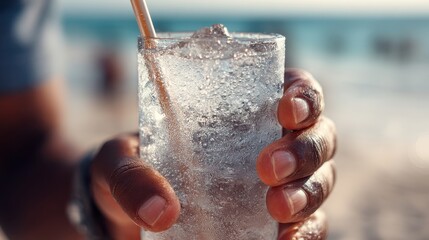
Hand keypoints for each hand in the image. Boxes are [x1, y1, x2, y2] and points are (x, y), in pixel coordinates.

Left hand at [89, 69, 335, 239]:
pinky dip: (307, 234)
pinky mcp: (279, 221)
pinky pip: (310, 225)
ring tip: (278, 209)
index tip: (286, 111)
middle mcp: (273, 143)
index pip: (295, 89)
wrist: (130, 212)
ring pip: (322, 181)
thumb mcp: (119, 161)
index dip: (304, 95)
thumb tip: (161, 213)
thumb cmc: (133, 169)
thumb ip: (131, 175)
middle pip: (320, 137)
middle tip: (269, 169)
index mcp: (245, 109)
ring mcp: (281, 184)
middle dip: (305, 150)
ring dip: (309, 194)